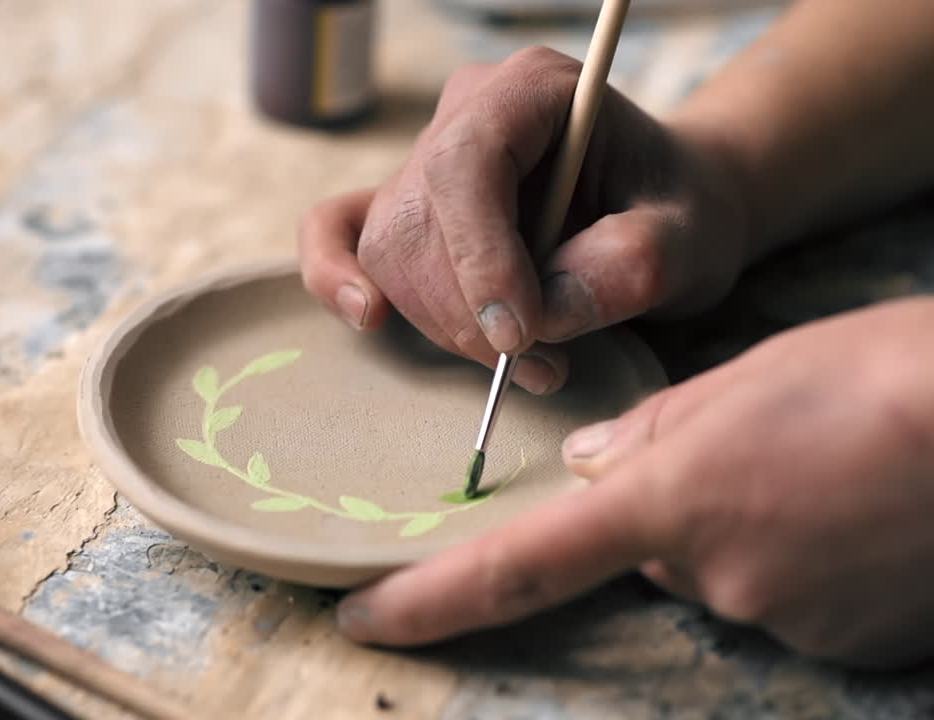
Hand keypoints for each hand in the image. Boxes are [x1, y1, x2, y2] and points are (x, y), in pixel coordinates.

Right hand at [299, 47, 748, 392]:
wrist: (663, 213)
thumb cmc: (677, 212)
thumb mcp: (687, 240)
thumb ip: (625, 269)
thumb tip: (534, 319)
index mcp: (531, 90)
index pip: (465, 164)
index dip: (480, 256)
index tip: (520, 333)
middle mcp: (465, 115)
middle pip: (418, 219)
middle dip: (468, 311)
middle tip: (541, 363)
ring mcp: (424, 160)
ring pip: (389, 251)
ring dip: (447, 325)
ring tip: (529, 361)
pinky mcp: (404, 208)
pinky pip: (336, 232)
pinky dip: (338, 278)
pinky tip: (369, 318)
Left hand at [336, 298, 933, 667]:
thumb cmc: (877, 375)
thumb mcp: (742, 378)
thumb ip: (649, 431)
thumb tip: (593, 467)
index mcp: (663, 504)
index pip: (514, 566)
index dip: (428, 598)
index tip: (361, 614)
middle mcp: (710, 579)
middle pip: (648, 549)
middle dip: (671, 506)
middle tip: (751, 448)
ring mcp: (782, 621)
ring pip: (722, 572)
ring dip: (745, 528)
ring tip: (824, 468)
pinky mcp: (846, 648)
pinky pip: (788, 600)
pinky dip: (802, 559)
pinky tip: (856, 512)